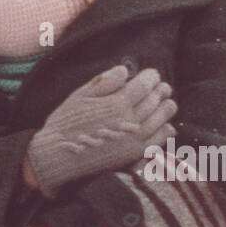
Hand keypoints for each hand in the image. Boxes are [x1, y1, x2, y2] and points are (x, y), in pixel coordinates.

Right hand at [26, 65, 176, 195]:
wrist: (58, 156)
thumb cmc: (65, 122)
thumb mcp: (80, 95)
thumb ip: (105, 81)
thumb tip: (126, 70)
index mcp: (117, 103)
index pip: (145, 84)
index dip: (151, 76)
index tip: (152, 74)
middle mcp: (129, 121)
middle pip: (155, 100)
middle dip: (160, 90)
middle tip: (162, 87)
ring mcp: (134, 139)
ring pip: (161, 118)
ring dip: (167, 107)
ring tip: (167, 102)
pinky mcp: (134, 155)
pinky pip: (159, 140)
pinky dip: (166, 130)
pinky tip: (165, 125)